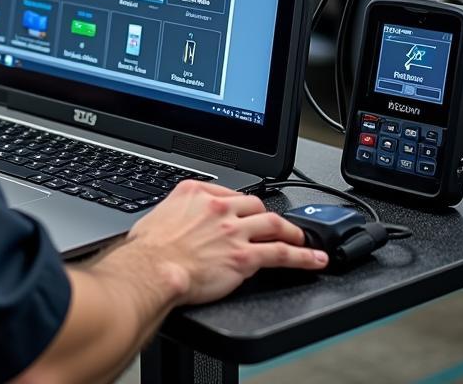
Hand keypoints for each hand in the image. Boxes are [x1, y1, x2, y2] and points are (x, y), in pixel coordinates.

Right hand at [126, 180, 327, 304]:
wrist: (152, 270)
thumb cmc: (148, 250)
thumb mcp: (157, 216)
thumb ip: (174, 213)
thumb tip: (174, 222)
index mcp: (195, 193)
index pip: (228, 193)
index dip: (241, 205)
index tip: (245, 210)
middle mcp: (218, 208)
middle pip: (254, 205)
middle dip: (267, 215)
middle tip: (275, 224)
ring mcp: (234, 232)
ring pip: (274, 224)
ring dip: (292, 232)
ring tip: (302, 238)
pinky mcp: (245, 257)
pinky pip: (282, 254)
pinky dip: (303, 257)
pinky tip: (314, 259)